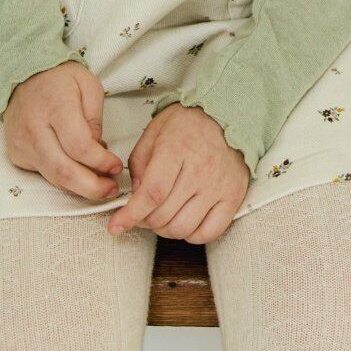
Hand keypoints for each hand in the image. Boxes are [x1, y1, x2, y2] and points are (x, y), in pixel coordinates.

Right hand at [3, 59, 123, 200]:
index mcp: (56, 107)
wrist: (24, 75)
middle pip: (63, 170)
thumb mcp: (89, 87)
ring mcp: (22, 144)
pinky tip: (79, 171)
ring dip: (80, 187)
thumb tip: (98, 151)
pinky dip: (64, 178)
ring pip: (53, 178)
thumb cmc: (62, 79)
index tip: (116, 167)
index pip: (79, 146)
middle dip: (91, 187)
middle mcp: (34, 129)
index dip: (100, 162)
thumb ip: (95, 120)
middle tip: (111, 190)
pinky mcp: (17, 155)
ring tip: (101, 186)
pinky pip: (43, 174)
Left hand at [107, 104, 249, 243]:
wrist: (228, 115)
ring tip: (163, 215)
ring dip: (165, 229)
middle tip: (142, 213)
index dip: (131, 214)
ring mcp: (218, 186)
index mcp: (177, 148)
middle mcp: (200, 170)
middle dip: (144, 220)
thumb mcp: (155, 130)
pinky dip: (192, 235)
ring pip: (182, 228)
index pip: (152, 193)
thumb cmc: (190, 123)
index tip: (117, 226)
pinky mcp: (233, 197)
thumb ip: (139, 162)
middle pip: (163, 215)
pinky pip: (209, 233)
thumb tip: (135, 195)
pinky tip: (186, 220)